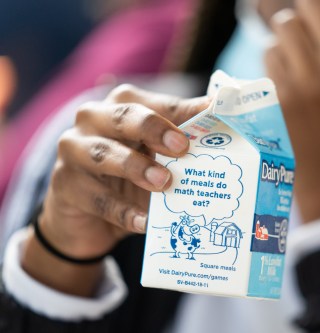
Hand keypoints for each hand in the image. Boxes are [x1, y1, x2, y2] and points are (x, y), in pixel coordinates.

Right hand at [22, 85, 207, 295]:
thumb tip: (223, 123)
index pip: (157, 104)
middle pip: (124, 116)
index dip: (185, 112)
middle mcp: (93, 119)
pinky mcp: (65, 185)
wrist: (87, 217)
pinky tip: (145, 223)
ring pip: (104, 154)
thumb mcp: (155, 157)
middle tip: (182, 148)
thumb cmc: (129, 178)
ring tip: (164, 184)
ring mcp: (74, 150)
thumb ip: (181, 141)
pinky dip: (124, 212)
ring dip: (136, 168)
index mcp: (121, 105)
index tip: (212, 116)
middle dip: (154, 129)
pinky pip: (98, 199)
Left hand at [265, 0, 319, 221]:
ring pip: (286, 25)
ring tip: (294, 58)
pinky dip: (273, 61)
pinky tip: (283, 79)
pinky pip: (270, 53)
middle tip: (304, 30)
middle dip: (305, 14)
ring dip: (286, 37)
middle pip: (314, 4)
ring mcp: (313, 80)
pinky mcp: (283, 95)